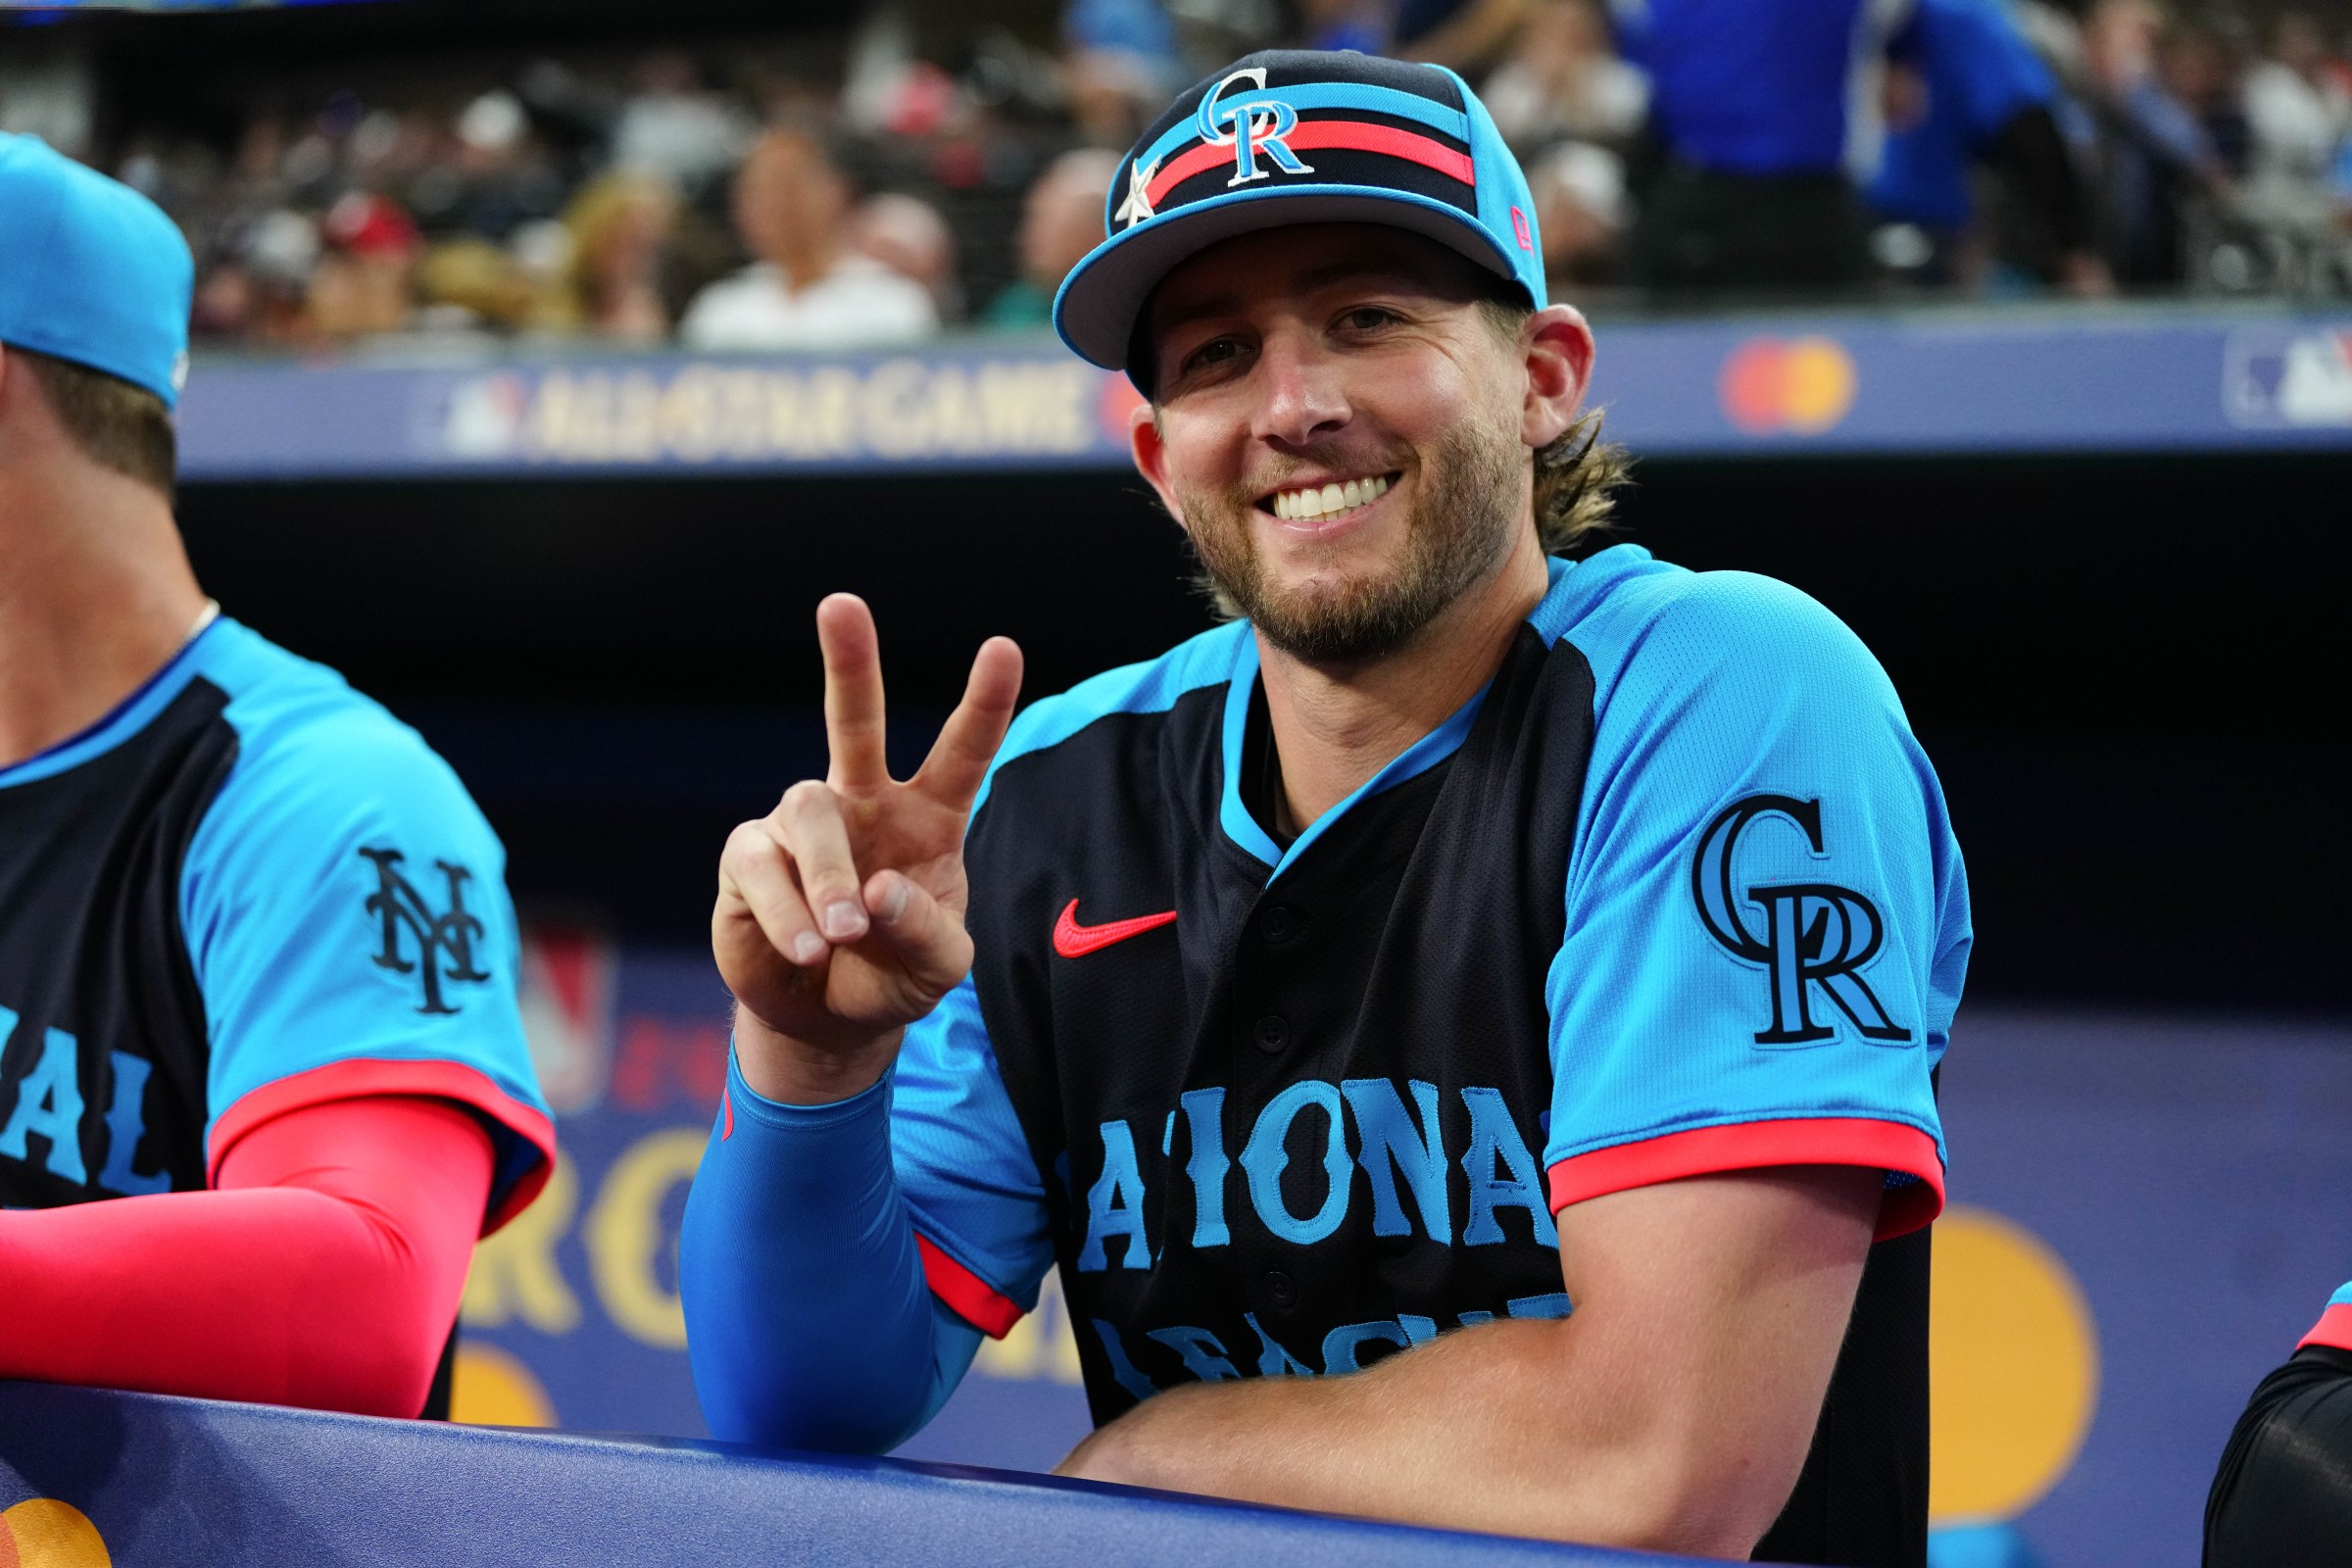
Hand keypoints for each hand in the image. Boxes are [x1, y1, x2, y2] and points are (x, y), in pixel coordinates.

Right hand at [714, 593, 1021, 1100]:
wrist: (826, 1021)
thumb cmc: (894, 977)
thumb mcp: (938, 969)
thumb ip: (925, 930)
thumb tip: (878, 888)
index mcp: (928, 818)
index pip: (961, 751)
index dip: (983, 702)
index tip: (1003, 647)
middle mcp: (863, 804)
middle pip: (853, 721)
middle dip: (849, 662)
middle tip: (841, 603)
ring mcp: (803, 826)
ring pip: (809, 812)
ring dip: (826, 879)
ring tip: (840, 938)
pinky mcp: (749, 858)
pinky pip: (761, 866)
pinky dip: (787, 914)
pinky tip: (806, 950)